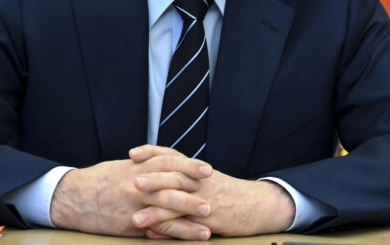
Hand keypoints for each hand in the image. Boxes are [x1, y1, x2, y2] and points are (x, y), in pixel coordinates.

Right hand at [49, 147, 212, 238]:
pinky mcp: (130, 224)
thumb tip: (168, 165)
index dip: (189, 165)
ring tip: (210, 217)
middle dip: (195, 189)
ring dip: (190, 212)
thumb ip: (146, 165)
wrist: (73, 197)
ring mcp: (134, 204)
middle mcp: (138, 183)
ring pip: (167, 206)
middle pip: (172, 183)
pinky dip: (176, 233)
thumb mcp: (123, 167)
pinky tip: (190, 236)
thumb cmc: (100, 180)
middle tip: (215, 192)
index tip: (207, 169)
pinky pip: (156, 228)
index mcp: (138, 167)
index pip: (168, 161)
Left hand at [130, 145, 294, 238]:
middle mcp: (200, 182)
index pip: (171, 155)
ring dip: (155, 212)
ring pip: (178, 205)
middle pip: (174, 177)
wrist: (258, 205)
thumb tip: (158, 173)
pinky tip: (154, 236)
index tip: (132, 153)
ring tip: (135, 218)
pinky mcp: (211, 221)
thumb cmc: (228, 192)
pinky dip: (168, 232)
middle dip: (151, 179)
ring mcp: (205, 202)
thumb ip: (185, 174)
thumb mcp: (207, 178)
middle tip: (131, 182)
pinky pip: (186, 227)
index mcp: (197, 170)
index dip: (151, 153)